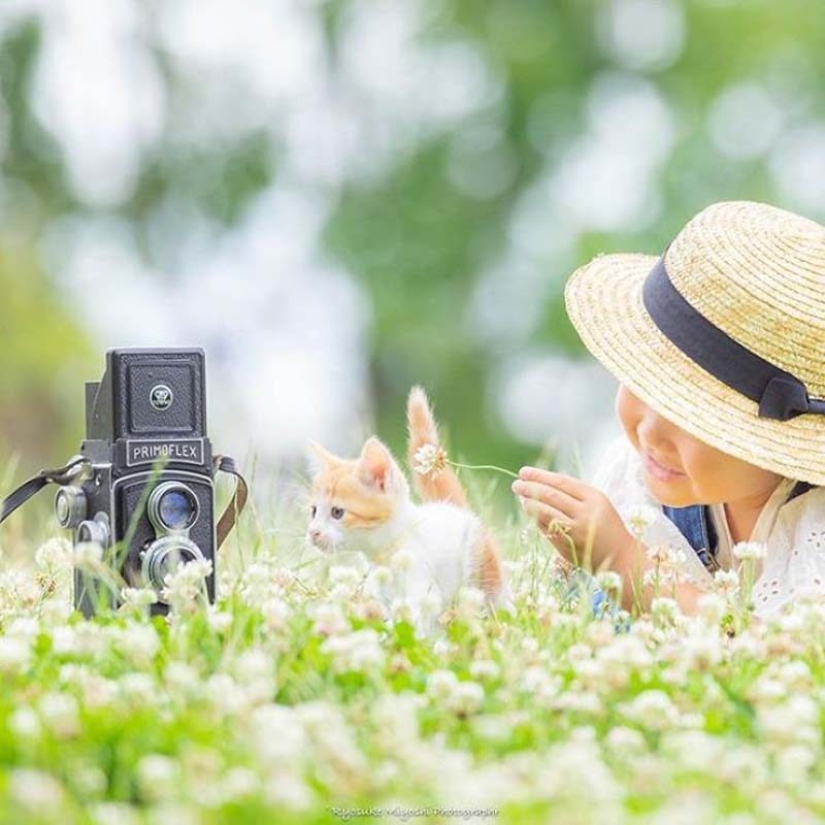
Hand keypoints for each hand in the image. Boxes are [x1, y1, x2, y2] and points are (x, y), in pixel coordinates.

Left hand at [512, 466, 634, 570]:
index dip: (540, 476)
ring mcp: (576, 531)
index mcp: (594, 497)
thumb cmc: (606, 525)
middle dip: (530, 488)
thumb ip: (573, 494)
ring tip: (521, 497)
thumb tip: (540, 483)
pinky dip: (536, 519)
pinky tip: (530, 512)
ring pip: (546, 513)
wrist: (621, 556)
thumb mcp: (597, 503)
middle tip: (516, 484)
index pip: (561, 482)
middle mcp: (586, 513)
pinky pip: (547, 529)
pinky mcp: (568, 546)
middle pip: (551, 496)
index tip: (524, 472)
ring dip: (530, 504)